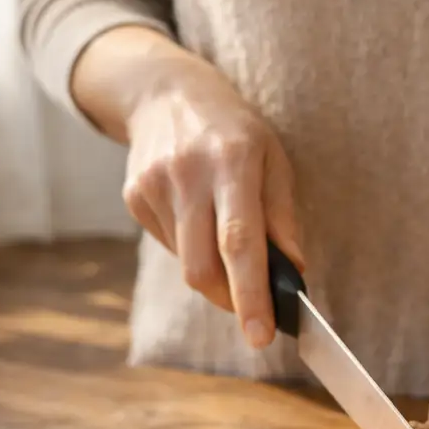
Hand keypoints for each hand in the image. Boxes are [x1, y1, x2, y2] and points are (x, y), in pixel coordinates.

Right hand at [122, 62, 303, 348]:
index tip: (262, 335)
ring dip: (215, 276)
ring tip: (230, 249)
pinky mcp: (134, 197)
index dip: (251, 296)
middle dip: (232, 301)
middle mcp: (188, 175)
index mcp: (232, 163)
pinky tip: (200, 221)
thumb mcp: (275, 161)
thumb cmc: (236, 132)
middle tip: (255, 314)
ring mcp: (154, 186)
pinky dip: (193, 251)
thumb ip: (283, 218)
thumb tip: (293, 272)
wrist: (168, 93)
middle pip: (203, 267)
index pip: (241, 244)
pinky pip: (171, 247)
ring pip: (186, 265)